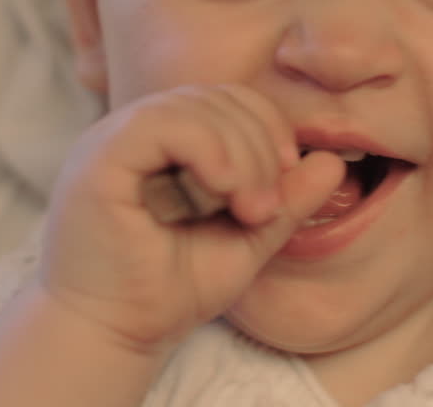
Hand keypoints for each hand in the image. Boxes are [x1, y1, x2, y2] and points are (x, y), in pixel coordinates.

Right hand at [36, 84, 344, 353]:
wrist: (116, 335)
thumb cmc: (171, 290)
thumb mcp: (246, 240)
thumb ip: (285, 201)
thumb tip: (334, 161)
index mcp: (166, 142)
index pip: (227, 99)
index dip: (267, 125)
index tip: (289, 173)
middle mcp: (136, 132)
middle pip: (215, 98)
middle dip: (259, 144)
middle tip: (267, 207)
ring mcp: (112, 140)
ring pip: (192, 106)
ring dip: (240, 152)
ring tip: (250, 208)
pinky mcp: (99, 159)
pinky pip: (159, 124)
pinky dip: (205, 148)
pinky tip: (223, 188)